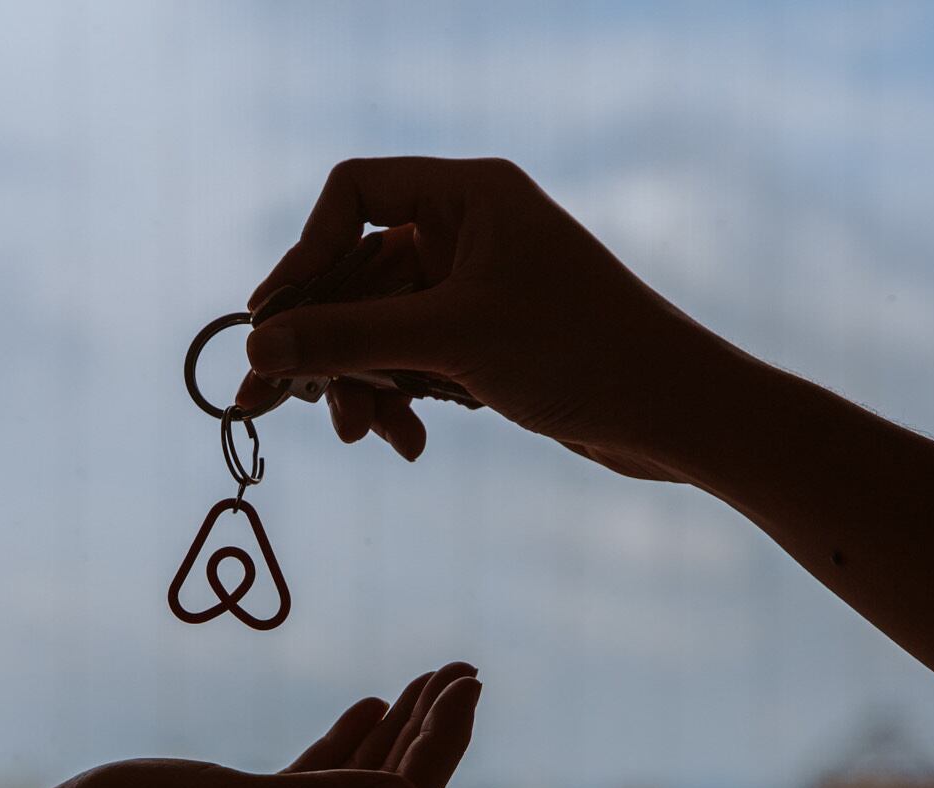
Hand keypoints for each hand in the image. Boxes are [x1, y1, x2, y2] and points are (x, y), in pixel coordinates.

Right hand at [236, 157, 724, 479]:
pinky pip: (416, 363)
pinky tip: (408, 445)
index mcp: (470, 197)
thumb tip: (255, 349)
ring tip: (361, 436)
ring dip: (362, 384)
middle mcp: (471, 233)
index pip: (353, 195)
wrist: (678, 414)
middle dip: (325, 344)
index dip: (305, 254)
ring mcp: (480, 291)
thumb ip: (348, 340)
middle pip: (357, 275)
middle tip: (270, 404)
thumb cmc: (581, 352)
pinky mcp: (490, 344)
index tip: (271, 321)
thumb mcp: (451, 343)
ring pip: (382, 330)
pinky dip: (403, 401)